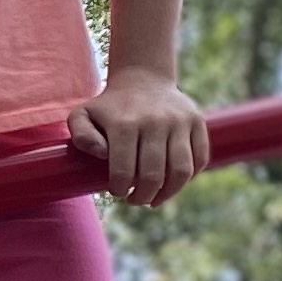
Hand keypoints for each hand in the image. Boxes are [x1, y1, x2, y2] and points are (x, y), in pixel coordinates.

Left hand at [70, 70, 208, 209]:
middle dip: (142, 196)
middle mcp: (155, 121)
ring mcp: (180, 121)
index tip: (117, 191)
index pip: (124, 170)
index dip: (120, 189)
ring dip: (168, 193)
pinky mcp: (197, 122)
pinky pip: (200, 159)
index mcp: (125, 123)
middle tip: (134, 200)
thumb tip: (102, 154)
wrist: (143, 80)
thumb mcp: (82, 115)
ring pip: (181, 171)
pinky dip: (188, 178)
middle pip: (153, 175)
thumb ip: (81, 136)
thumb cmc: (109, 107)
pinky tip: (172, 183)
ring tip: (154, 199)